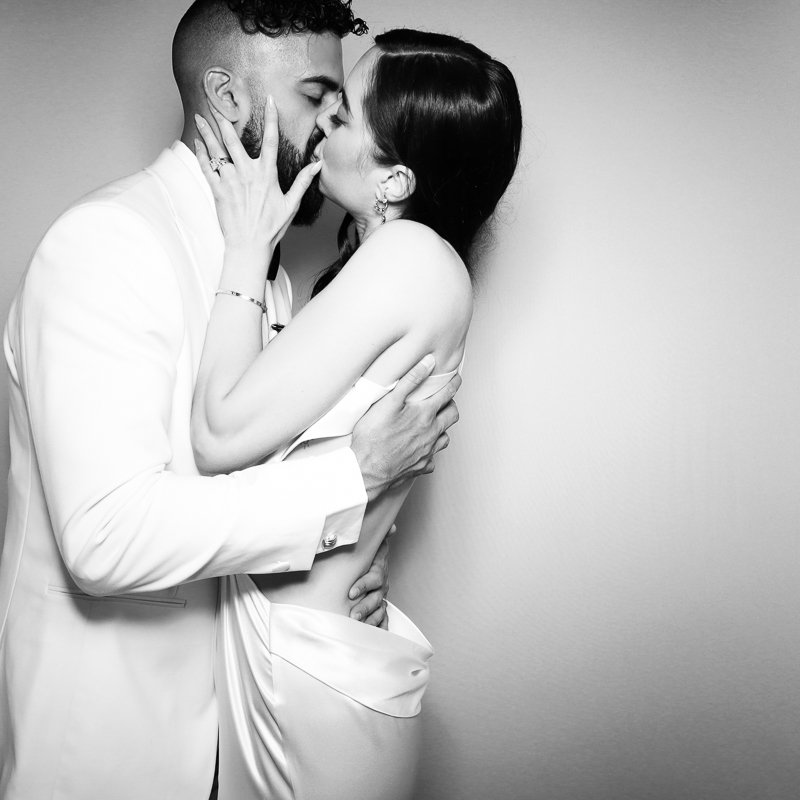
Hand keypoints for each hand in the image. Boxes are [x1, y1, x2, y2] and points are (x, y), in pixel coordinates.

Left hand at [193, 97, 320, 255]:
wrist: (249, 246)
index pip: (270, 140)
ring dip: (207, 132)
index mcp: (267, 174)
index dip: (271, 118)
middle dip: (224, 121)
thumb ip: (303, 182)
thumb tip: (318, 165)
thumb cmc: (271, 228)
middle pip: (233, 140)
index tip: (269, 101)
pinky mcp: (217, 190)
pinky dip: (200, 153)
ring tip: (198, 117)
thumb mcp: (291, 204)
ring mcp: (230, 181)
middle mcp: (247, 173)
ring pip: (216, 150)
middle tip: (215, 104)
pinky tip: (196, 142)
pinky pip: (206, 167)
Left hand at [347, 527, 394, 627]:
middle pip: (376, 599)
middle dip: (364, 607)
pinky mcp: (379, 608)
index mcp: (378, 571)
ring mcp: (381, 598)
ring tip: (357, 626)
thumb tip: (392, 526)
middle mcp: (381, 586)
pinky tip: (373, 637)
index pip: (373, 578)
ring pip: (378, 611)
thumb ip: (379, 535)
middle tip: (352, 615)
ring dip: (369, 620)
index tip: (351, 593)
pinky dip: (379, 629)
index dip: (364, 585)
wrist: (376, 562)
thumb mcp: (373, 543)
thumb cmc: (370, 554)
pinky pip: (382, 621)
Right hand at [351, 355, 460, 501]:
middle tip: (444, 400)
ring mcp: (428, 452)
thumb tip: (428, 362)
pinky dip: (431, 451)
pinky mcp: (421, 467)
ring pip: (446, 437)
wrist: (366, 470)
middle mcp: (431, 433)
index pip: (448, 394)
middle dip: (451, 404)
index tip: (456, 378)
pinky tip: (421, 448)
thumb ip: (410, 380)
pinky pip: (433, 458)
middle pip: (453, 415)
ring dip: (443, 428)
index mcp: (425, 415)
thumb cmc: (373, 437)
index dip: (454, 383)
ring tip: (433, 423)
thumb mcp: (389, 401)